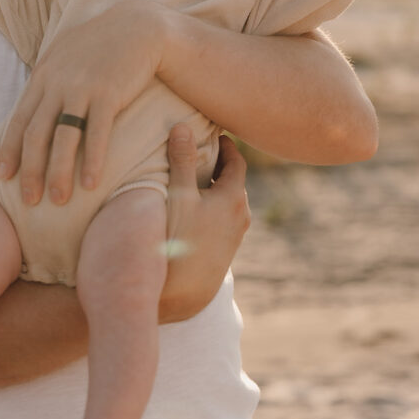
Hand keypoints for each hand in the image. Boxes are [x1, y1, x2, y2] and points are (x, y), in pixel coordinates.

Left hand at [0, 0, 168, 204]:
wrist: (137, 26)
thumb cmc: (100, 44)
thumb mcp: (64, 54)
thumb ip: (47, 78)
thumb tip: (31, 105)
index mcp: (44, 76)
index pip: (19, 119)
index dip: (10, 150)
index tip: (3, 177)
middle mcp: (58, 83)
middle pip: (36, 134)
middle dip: (30, 170)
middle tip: (29, 200)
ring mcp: (83, 88)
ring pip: (64, 138)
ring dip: (58, 173)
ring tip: (58, 200)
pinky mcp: (109, 94)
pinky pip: (97, 134)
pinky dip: (92, 161)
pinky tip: (91, 184)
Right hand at [160, 128, 250, 321]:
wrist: (181, 292)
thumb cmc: (178, 239)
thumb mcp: (178, 195)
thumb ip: (182, 160)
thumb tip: (183, 127)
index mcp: (234, 198)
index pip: (237, 161)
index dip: (226, 145)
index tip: (214, 133)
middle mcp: (240, 216)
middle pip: (234, 180)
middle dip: (220, 164)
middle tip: (203, 149)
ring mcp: (234, 236)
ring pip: (229, 200)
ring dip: (216, 186)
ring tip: (196, 176)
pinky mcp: (225, 250)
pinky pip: (224, 217)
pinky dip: (213, 204)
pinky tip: (193, 208)